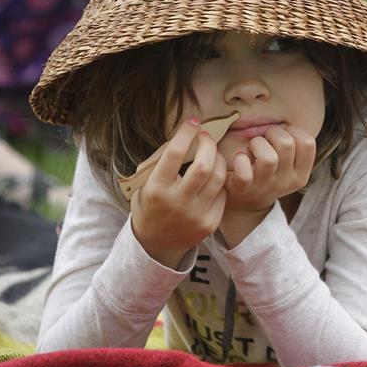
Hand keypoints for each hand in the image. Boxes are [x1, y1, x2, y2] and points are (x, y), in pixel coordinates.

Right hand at [131, 119, 226, 268]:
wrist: (155, 243)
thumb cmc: (150, 204)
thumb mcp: (143, 181)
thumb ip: (160, 158)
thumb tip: (185, 134)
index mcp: (156, 189)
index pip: (174, 153)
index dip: (186, 134)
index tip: (193, 123)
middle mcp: (177, 202)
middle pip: (204, 165)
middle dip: (208, 144)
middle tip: (205, 137)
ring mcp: (195, 214)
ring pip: (218, 177)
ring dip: (219, 159)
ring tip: (212, 154)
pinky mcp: (210, 223)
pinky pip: (223, 193)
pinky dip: (219, 181)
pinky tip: (212, 177)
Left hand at [219, 125, 315, 246]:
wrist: (247, 203)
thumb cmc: (269, 173)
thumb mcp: (288, 165)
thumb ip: (293, 146)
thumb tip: (284, 123)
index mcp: (301, 174)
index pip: (308, 142)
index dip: (293, 130)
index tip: (283, 134)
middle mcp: (287, 182)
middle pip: (286, 144)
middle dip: (273, 132)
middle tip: (266, 139)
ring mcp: (265, 187)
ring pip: (268, 158)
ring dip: (257, 144)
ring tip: (252, 147)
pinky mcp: (244, 189)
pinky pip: (244, 173)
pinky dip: (240, 160)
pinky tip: (240, 158)